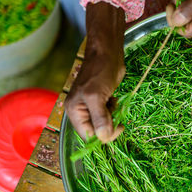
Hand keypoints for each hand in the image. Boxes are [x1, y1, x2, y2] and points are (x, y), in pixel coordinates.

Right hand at [65, 2, 125, 142]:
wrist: (107, 53)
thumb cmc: (100, 72)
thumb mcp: (97, 96)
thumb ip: (100, 118)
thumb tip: (103, 138)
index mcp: (75, 112)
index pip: (88, 136)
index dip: (103, 136)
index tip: (117, 128)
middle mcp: (81, 111)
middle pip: (96, 131)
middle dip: (108, 125)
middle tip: (116, 114)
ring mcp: (91, 106)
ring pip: (104, 123)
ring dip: (112, 117)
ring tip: (112, 103)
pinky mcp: (101, 101)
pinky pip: (108, 114)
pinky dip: (114, 110)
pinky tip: (114, 99)